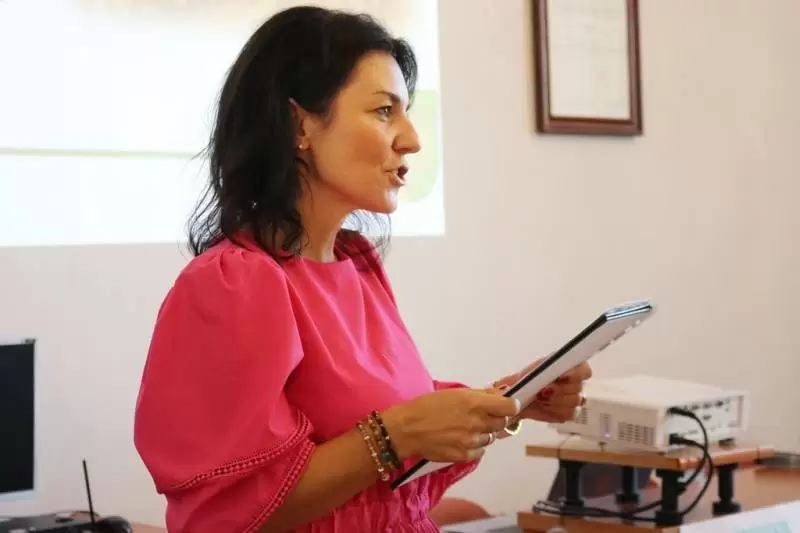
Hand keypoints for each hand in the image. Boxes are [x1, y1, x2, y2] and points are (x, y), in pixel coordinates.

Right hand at [381, 388, 519, 462]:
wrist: (407, 430)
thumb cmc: (428, 406)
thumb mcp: (454, 393)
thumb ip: (480, 394)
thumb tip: (501, 394)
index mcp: (475, 403)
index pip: (510, 407)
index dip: (510, 406)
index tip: (504, 406)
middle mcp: (477, 423)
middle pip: (502, 422)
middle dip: (495, 418)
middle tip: (480, 416)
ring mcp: (472, 441)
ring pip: (491, 437)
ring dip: (483, 432)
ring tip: (465, 428)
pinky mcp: (466, 455)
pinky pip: (481, 450)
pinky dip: (475, 445)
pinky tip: (460, 439)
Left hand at [494, 359, 592, 423]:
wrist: (518, 398)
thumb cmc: (525, 381)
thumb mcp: (528, 372)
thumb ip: (538, 371)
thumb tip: (540, 374)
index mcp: (568, 366)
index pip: (583, 369)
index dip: (574, 373)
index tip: (560, 376)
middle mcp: (575, 381)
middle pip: (577, 387)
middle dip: (558, 390)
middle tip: (542, 391)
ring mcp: (574, 398)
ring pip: (573, 401)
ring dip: (554, 401)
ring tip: (540, 398)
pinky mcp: (568, 412)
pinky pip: (568, 413)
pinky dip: (554, 411)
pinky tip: (544, 406)